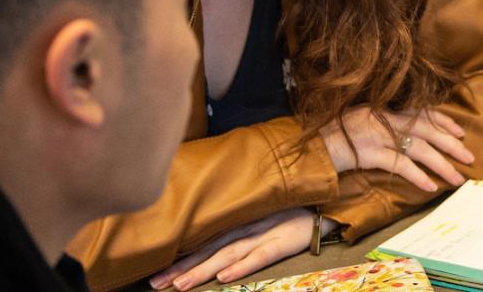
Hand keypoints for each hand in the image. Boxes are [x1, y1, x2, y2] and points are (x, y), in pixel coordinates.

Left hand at [148, 207, 322, 290]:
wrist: (327, 198)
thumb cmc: (293, 210)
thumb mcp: (262, 215)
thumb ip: (240, 227)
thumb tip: (214, 248)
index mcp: (239, 222)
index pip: (203, 243)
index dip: (179, 259)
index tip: (154, 274)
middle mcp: (247, 227)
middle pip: (209, 250)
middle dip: (181, 268)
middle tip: (155, 284)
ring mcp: (265, 233)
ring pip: (228, 254)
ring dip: (203, 270)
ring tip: (180, 285)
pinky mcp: (284, 241)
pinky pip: (261, 255)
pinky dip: (242, 266)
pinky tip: (225, 277)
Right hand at [319, 106, 472, 191]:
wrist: (309, 147)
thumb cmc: (333, 137)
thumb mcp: (361, 121)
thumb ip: (383, 124)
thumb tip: (407, 136)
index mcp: (383, 108)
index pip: (420, 112)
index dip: (443, 121)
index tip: (460, 131)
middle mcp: (383, 118)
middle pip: (426, 130)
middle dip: (451, 144)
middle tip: (469, 156)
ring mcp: (377, 135)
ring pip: (419, 149)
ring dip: (441, 164)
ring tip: (457, 178)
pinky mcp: (370, 153)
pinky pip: (400, 166)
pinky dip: (417, 176)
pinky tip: (430, 186)